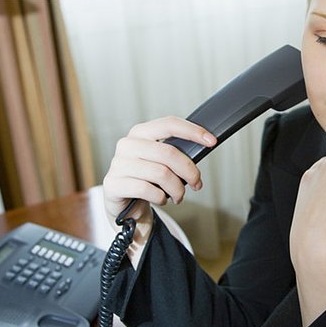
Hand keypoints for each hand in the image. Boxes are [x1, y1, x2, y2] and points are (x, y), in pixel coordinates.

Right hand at [102, 117, 216, 224]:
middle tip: (197, 184)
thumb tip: (205, 146)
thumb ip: (176, 152)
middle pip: (169, 153)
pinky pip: (147, 189)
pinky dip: (160, 197)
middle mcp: (127, 144)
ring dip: (177, 189)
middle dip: (189, 171)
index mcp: (140, 132)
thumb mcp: (161, 161)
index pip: (169, 124)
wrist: (124, 202)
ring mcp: (118, 164)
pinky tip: (161, 199)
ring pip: (161, 174)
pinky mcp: (113, 184)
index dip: (193, 131)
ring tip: (179, 196)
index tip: (212, 142)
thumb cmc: (147, 178)